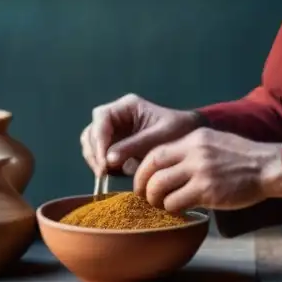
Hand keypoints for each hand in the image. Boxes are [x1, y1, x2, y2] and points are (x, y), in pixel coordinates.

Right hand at [81, 93, 201, 177]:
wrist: (190, 138)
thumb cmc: (178, 131)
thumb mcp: (159, 138)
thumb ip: (134, 146)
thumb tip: (108, 160)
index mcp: (127, 106)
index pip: (102, 118)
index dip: (99, 139)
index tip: (104, 162)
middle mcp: (116, 116)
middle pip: (92, 131)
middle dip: (94, 152)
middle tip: (103, 173)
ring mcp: (114, 131)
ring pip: (91, 143)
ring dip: (95, 159)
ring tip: (107, 175)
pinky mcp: (116, 145)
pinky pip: (100, 154)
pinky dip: (102, 164)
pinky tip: (113, 174)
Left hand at [133, 127, 281, 212]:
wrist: (267, 167)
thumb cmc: (242, 157)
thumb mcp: (214, 141)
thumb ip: (191, 150)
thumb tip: (167, 164)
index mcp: (194, 137)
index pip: (156, 151)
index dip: (142, 168)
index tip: (142, 180)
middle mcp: (194, 152)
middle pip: (152, 167)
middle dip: (142, 184)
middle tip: (144, 196)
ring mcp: (200, 171)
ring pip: (160, 186)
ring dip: (156, 199)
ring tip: (161, 205)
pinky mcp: (208, 191)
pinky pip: (177, 202)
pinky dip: (173, 209)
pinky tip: (180, 211)